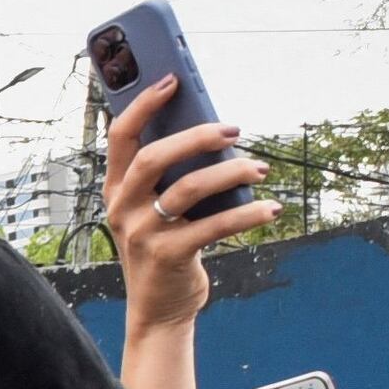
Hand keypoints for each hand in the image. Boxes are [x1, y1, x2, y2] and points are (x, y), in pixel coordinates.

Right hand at [107, 76, 270, 334]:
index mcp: (118, 188)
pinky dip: (248, 215)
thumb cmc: (164, 247)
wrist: (159, 308)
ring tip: (259, 169)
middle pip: (155, 157)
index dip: (144, 104)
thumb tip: (215, 134)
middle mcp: (124, 208)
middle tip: (234, 130)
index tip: (172, 80)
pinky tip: (271, 209)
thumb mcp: (157, 208)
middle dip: (198, 136)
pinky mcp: (168, 256)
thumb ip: (171, 176)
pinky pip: (214, 225)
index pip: (121, 136)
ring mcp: (143, 233)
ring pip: (188, 187)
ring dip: (231, 172)